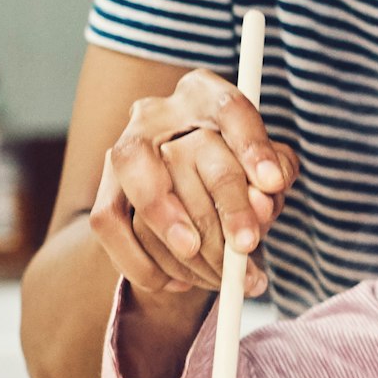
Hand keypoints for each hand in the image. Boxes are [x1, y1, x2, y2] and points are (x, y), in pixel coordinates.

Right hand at [88, 69, 290, 300]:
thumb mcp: (266, 168)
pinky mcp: (104, 186)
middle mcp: (159, 114)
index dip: (252, 146)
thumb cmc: (236, 174)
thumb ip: (274, 173)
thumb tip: (265, 195)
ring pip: (138, 177)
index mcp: (204, 95)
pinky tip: (178, 282)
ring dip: (174, 229)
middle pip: (189, 150)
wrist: (183, 192)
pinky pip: (108, 220)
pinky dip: (141, 260)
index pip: (230, 109)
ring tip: (215, 271)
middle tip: (247, 245)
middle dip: (225, 205)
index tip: (274, 185)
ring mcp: (125, 147)